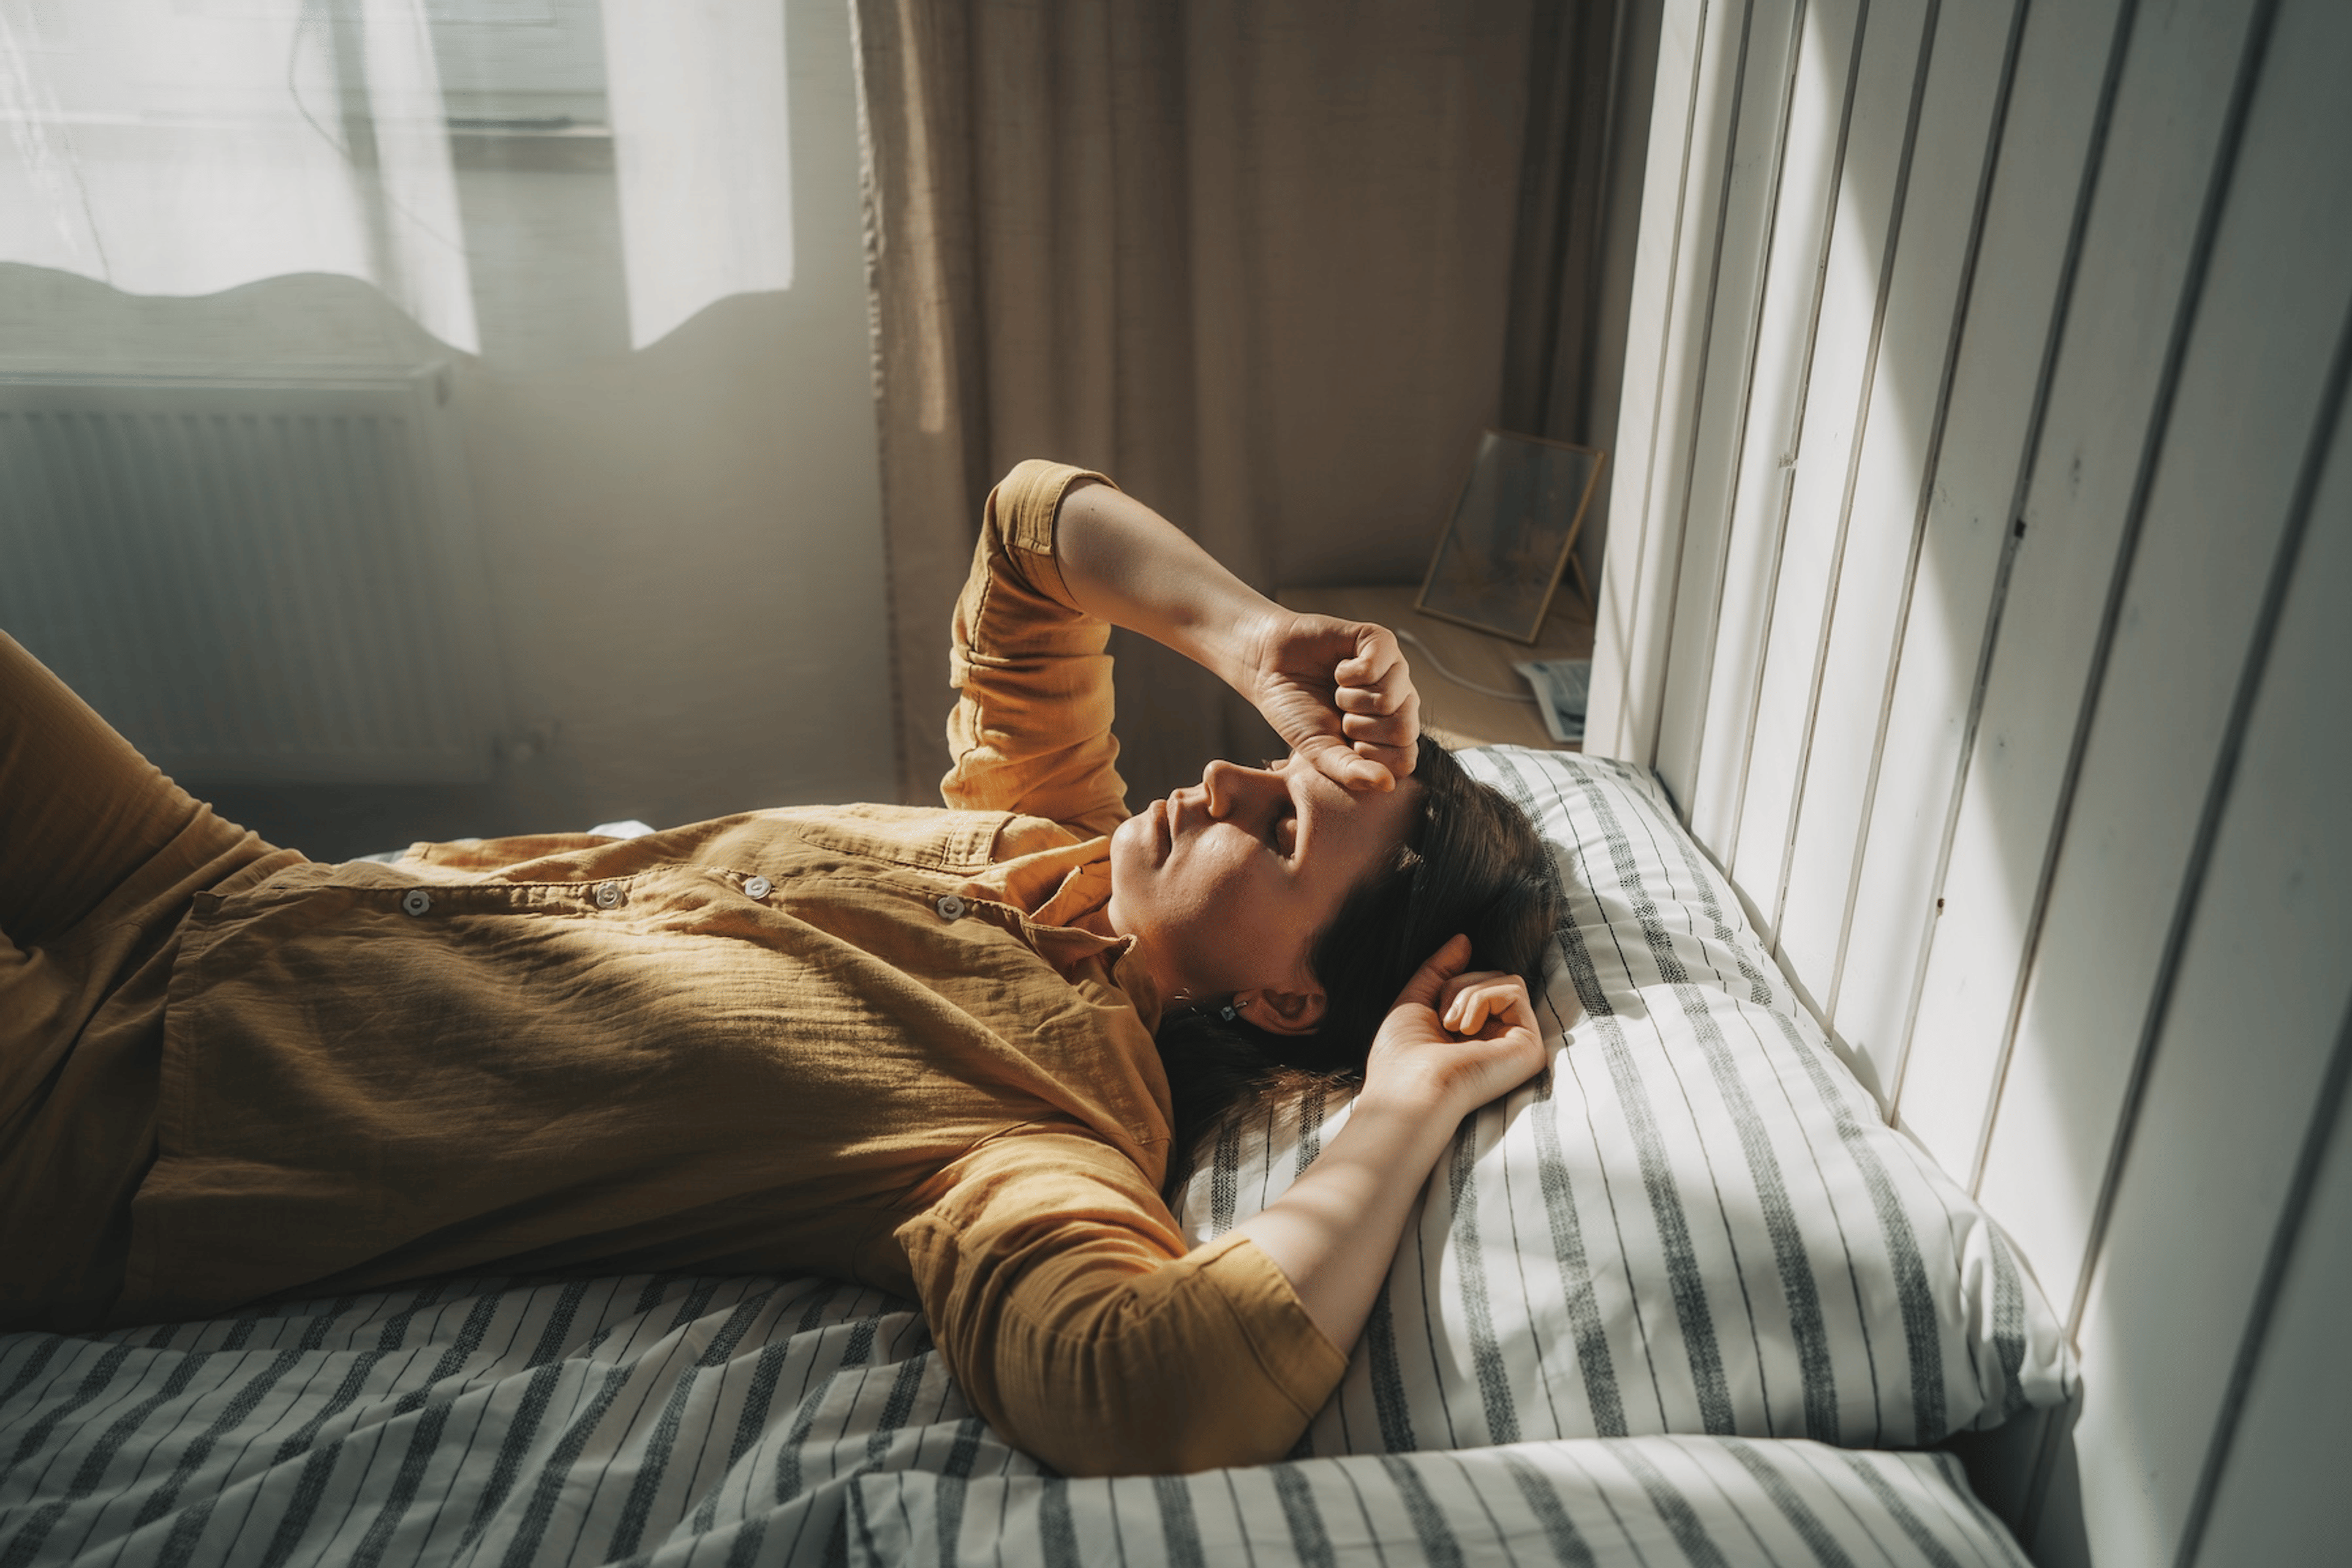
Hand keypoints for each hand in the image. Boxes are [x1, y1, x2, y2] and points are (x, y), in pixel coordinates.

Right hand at [1241, 611, 1420, 790]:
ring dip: (1349, 699)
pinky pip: (1377, 666)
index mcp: (1391, 734)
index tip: (1344, 744)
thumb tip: (1387, 784)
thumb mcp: (1319, 751)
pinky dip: (1346, 673)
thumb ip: (1351, 772)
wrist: (1269, 669)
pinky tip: (1338, 670)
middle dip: (1359, 728)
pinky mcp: (1380, 641)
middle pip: (1404, 730)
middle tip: (1340, 716)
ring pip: (1390, 698)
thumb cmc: (1297, 711)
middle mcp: (1401, 701)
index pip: (1405, 759)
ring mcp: (1395, 670)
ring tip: (1337, 691)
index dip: (1369, 756)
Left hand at [1360, 935, 1545, 1119]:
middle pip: (1491, 976)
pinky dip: (1482, 998)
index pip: (1476, 984)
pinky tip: (1466, 1030)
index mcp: (1472, 1034)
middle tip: (1442, 1021)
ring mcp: (1516, 1044)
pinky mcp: (1530, 1046)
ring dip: (1467, 993)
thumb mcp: (1414, 1001)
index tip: (1433, 1009)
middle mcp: (1498, 1040)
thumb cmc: (1401, 1057)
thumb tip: (1465, 939)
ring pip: (1504, 979)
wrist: (1409, 1091)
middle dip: (1457, 986)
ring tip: (1452, 1026)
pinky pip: (1514, 989)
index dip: (1451, 983)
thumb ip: (1440, 969)